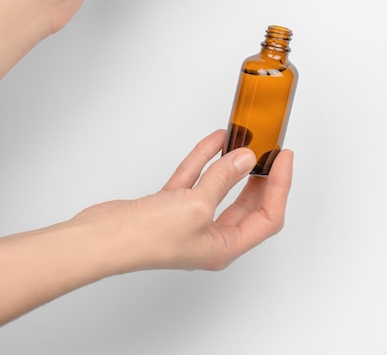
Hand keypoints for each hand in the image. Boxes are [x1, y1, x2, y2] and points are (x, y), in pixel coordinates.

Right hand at [0, 130, 292, 325]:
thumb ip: (223, 178)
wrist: (103, 236)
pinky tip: (215, 141)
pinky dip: (206, 159)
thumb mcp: (197, 205)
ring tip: (246, 140)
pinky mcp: (171, 206)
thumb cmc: (145, 238)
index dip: (279, 186)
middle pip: (247, 205)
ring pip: (221, 188)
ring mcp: (190, 220)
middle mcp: (209, 236)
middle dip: (261, 177)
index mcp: (223, 247)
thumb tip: (245, 160)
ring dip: (232, 163)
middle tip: (271, 153)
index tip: (283, 159)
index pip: (267, 217)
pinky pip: (197, 178)